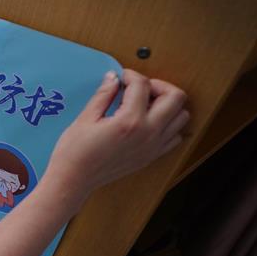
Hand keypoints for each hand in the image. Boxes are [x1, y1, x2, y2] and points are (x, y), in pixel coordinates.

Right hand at [46, 69, 188, 200]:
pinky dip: (168, 125)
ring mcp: (153, 146)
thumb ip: (103, 95)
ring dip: (168, 105)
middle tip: (140, 88)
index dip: (130, 75)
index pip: (142, 85)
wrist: (74, 180)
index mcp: (129, 121)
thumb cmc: (75, 152)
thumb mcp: (85, 118)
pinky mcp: (152, 156)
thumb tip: (113, 78)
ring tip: (145, 104)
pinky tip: (147, 122)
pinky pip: (175, 136)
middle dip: (159, 86)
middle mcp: (148, 133)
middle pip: (176, 97)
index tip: (121, 78)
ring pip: (181, 116)